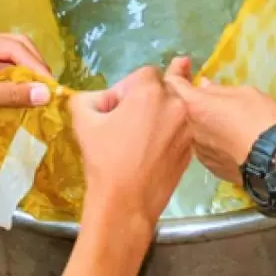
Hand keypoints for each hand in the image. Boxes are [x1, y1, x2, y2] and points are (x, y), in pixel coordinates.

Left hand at [0, 25, 53, 139]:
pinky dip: (9, 90)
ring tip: (41, 99)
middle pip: (14, 51)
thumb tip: (45, 94)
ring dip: (22, 82)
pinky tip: (21, 102)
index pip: (14, 47)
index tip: (53, 87)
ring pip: (6, 67)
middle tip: (50, 91)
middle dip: (33, 70)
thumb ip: (10, 95)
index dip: (36, 66)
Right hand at [72, 66, 190, 226]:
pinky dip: (167, 134)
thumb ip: (90, 97)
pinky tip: (149, 151)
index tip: (116, 108)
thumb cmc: (103, 159)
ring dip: (158, 115)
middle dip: (145, 99)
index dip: (128, 88)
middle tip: (127, 121)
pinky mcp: (191, 148)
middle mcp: (175, 104)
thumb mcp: (84, 120)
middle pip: (162, 89)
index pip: (144, 73)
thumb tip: (102, 99)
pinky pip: (178, 130)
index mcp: (150, 92)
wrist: (125, 202)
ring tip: (138, 136)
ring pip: (173, 109)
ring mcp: (187, 127)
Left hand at [164, 58, 275, 183]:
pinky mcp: (209, 166)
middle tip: (203, 91)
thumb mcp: (243, 92)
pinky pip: (204, 147)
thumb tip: (203, 86)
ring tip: (219, 116)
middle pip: (181, 108)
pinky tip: (226, 137)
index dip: (176, 71)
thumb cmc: (260, 117)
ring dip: (200, 120)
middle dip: (189, 97)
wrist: (274, 159)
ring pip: (193, 130)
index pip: (172, 83)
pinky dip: (209, 139)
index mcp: (195, 105)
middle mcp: (190, 129)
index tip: (185, 64)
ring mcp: (198, 150)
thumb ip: (218, 90)